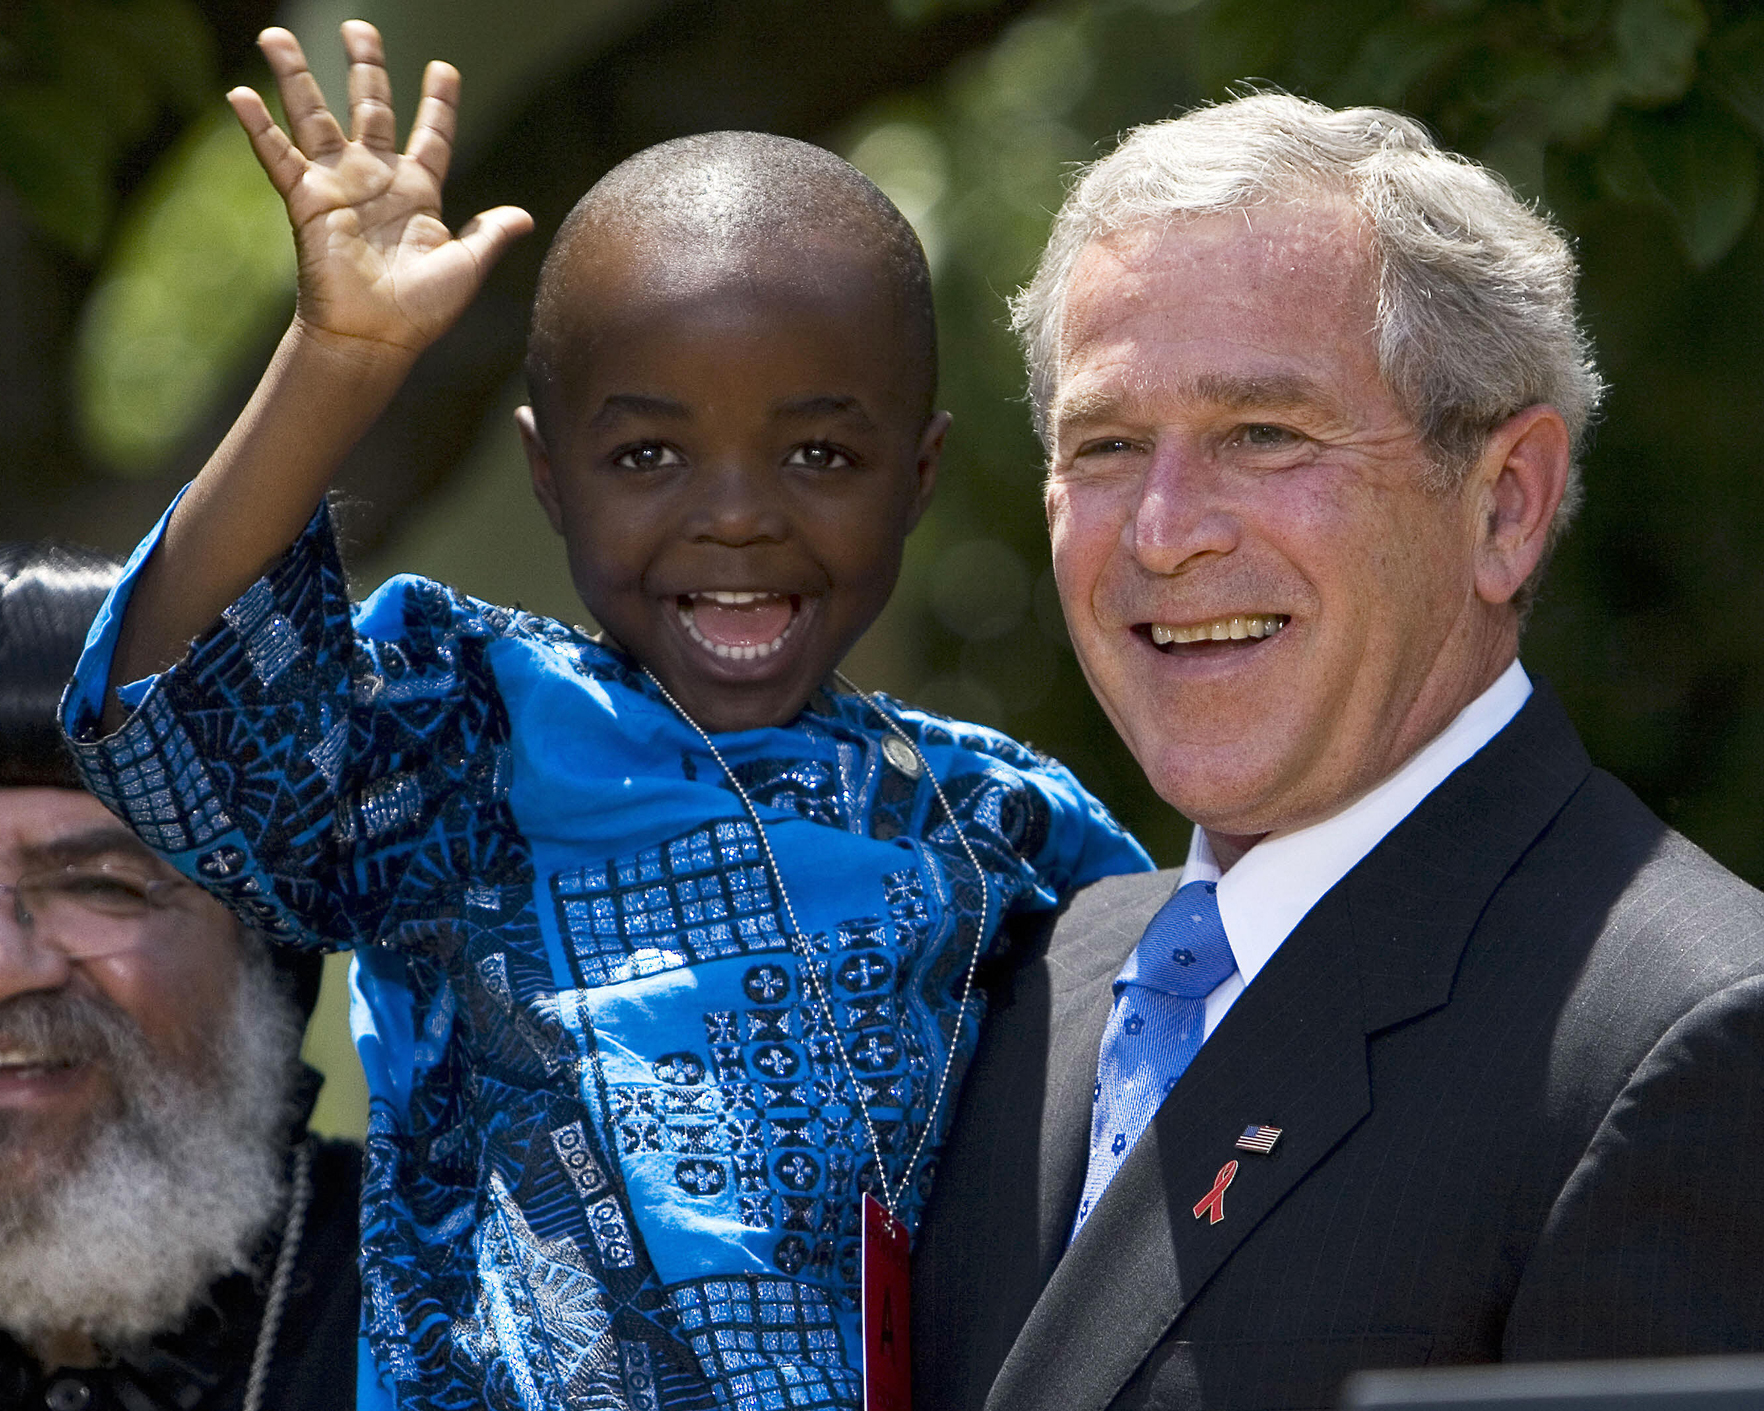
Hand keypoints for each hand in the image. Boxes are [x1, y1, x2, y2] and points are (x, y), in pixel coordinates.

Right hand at [228, 21, 531, 358]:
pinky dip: (258, 128)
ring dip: (296, 77)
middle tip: (359, 27)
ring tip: (276, 36)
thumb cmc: (421, 310)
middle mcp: (376, 180)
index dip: (439, 103)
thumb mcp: (467, 267)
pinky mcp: (307, 202)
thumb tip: (524, 216)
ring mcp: (339, 186)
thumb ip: (491, 235)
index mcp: (419, 192)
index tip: (443, 68)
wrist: (377, 339)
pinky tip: (239, 94)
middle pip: (370, 108)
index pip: (432, 136)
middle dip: (364, 67)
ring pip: (315, 117)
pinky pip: (279, 158)